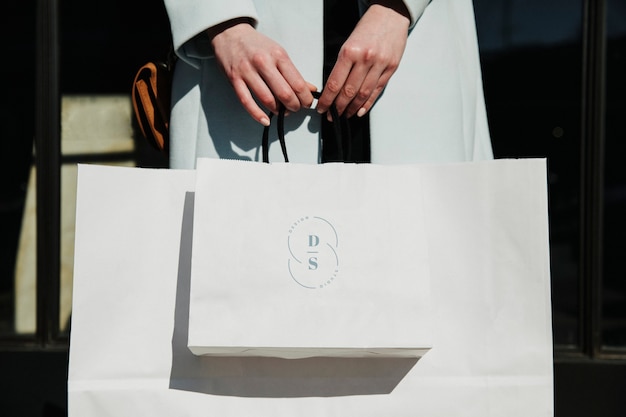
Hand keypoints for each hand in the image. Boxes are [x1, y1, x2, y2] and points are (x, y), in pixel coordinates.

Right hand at [210, 20, 315, 125]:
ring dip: (278, 110)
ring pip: (267, 99)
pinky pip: (247, 101)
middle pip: (284, 93)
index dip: (305, 98)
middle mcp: (263, 62)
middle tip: (295, 108)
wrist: (230, 34)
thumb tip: (310, 89)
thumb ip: (293, 73)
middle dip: (294, 106)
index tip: (306, 103)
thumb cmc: (256, 45)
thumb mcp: (278, 53)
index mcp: (278, 55)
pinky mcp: (235, 79)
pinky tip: (266, 120)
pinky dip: (257, 114)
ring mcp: (248, 71)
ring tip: (282, 111)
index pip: (297, 83)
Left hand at [316, 2, 409, 118]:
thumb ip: (342, 65)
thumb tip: (333, 88)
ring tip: (345, 115)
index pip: (335, 83)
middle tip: (332, 116)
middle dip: (338, 107)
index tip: (322, 108)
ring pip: (363, 94)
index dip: (327, 100)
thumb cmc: (367, 28)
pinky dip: (367, 104)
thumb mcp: (348, 43)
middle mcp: (365, 59)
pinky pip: (377, 91)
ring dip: (352, 108)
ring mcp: (379, 65)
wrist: (390, 15)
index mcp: (350, 52)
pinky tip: (359, 111)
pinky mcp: (391, 68)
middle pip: (349, 92)